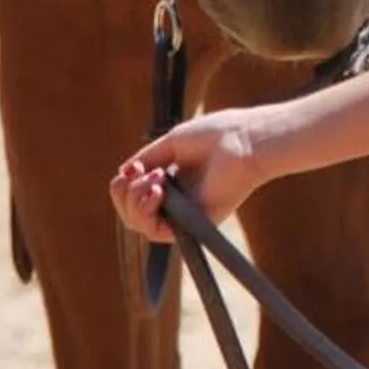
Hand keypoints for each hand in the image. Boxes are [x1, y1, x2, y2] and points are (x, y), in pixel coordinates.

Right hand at [110, 108, 285, 243]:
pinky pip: (156, 232)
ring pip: (138, 224)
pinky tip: (159, 191)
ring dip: (135, 200)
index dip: (124, 184)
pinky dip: (146, 211)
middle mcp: (175, 200)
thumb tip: (124, 173)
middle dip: (124, 194)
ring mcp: (183, 214)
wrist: (243, 141)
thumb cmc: (215, 136)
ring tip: (157, 180)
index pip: (133, 193)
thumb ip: (146, 159)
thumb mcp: (171, 143)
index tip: (135, 168)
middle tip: (140, 175)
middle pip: (131, 211)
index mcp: (171, 180)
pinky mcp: (193, 226)